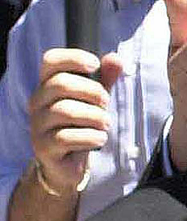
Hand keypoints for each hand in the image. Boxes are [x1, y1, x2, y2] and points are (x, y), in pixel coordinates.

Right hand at [28, 48, 122, 193]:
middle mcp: (37, 102)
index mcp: (48, 85)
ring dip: (95, 117)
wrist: (68, 162)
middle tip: (106, 104)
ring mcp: (37, 125)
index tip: (95, 64)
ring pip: (66, 110)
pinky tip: (99, 139)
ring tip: (105, 124)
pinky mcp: (43, 147)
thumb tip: (115, 59)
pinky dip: (91, 137)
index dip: (74, 57)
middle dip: (93, 92)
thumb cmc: (81, 124)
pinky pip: (67, 137)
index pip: (50, 60)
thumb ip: (105, 78)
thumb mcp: (95, 99)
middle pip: (61, 84)